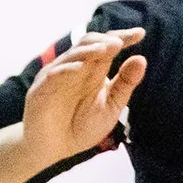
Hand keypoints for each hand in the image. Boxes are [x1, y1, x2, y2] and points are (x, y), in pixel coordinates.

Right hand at [19, 28, 146, 166]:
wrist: (54, 148)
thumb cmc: (81, 126)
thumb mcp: (111, 106)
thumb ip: (125, 84)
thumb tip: (141, 59)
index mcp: (93, 70)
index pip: (107, 47)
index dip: (122, 37)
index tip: (140, 33)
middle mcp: (75, 68)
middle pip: (89, 44)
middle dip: (105, 41)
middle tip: (121, 42)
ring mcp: (57, 76)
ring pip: (72, 55)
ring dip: (90, 51)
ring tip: (108, 49)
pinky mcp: (41, 89)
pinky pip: (54, 74)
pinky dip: (67, 70)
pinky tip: (81, 69)